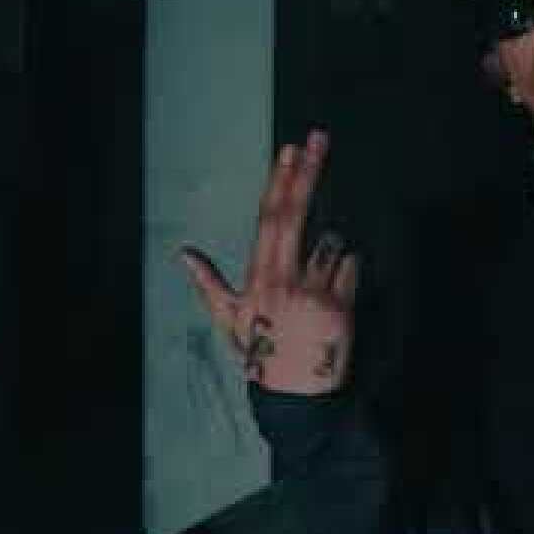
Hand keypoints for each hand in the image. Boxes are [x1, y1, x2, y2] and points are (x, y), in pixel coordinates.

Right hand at [179, 131, 360, 394]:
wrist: (296, 395)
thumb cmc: (261, 353)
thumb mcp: (229, 319)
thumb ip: (208, 282)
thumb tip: (182, 253)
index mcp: (258, 277)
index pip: (269, 219)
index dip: (279, 181)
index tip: (288, 151)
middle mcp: (284, 279)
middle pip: (296, 213)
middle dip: (307, 172)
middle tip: (318, 138)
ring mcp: (315, 291)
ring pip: (333, 244)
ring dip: (330, 255)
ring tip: (318, 289)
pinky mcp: (342, 304)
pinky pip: (352, 268)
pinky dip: (346, 276)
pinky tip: (334, 302)